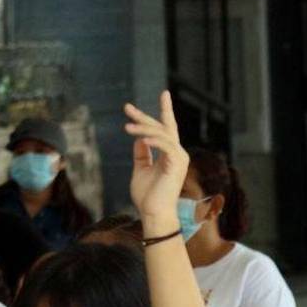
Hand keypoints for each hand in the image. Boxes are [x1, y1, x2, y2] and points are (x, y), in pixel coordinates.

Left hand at [124, 92, 189, 225]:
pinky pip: (166, 145)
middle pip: (162, 127)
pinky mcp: (177, 164)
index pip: (166, 129)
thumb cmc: (148, 195)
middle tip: (127, 108)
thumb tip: (139, 139)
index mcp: (170, 155)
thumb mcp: (140, 169)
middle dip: (145, 116)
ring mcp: (179, 158)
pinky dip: (154, 140)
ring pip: (163, 134)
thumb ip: (142, 154)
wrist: (154, 212)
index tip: (161, 94)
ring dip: (144, 127)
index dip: (161, 111)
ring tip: (127, 126)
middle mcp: (178, 154)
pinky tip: (141, 138)